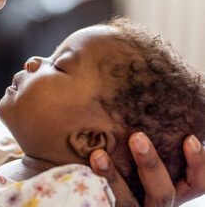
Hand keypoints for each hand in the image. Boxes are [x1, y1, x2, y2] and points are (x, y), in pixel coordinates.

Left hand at [90, 133, 204, 206]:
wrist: (82, 190)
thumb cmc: (116, 156)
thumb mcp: (136, 149)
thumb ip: (142, 133)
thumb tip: (151, 80)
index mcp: (168, 187)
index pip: (195, 183)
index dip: (197, 164)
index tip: (188, 138)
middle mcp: (151, 202)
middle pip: (163, 193)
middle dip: (151, 164)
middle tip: (137, 137)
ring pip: (128, 201)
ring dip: (113, 177)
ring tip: (98, 155)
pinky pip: (103, 201)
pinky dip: (95, 185)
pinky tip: (84, 167)